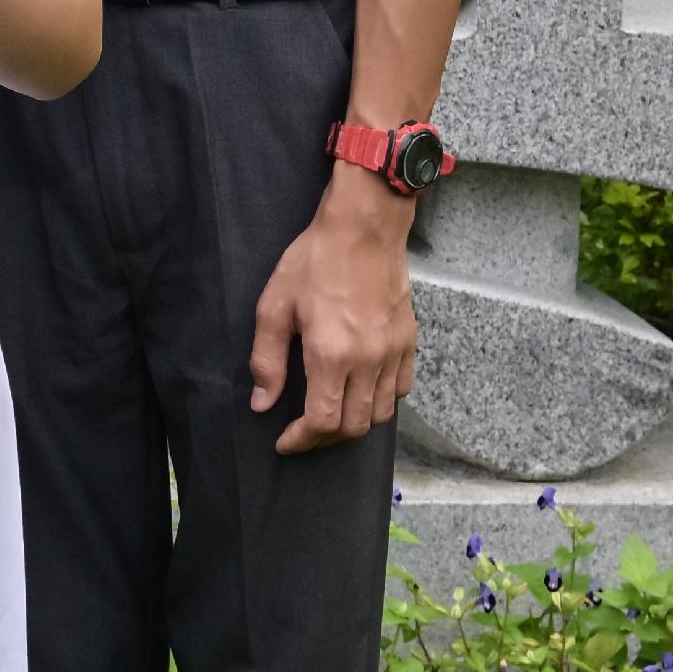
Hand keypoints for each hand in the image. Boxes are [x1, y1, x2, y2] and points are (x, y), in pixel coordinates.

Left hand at [251, 172, 420, 451]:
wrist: (363, 229)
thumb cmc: (313, 262)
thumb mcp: (274, 308)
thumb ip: (267, 361)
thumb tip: (262, 403)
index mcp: (331, 355)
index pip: (322, 422)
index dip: (301, 441)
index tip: (284, 442)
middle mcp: (368, 361)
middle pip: (354, 426)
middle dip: (324, 439)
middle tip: (302, 433)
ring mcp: (394, 352)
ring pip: (382, 413)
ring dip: (354, 424)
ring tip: (330, 417)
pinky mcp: (410, 341)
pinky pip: (402, 389)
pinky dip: (382, 402)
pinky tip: (361, 393)